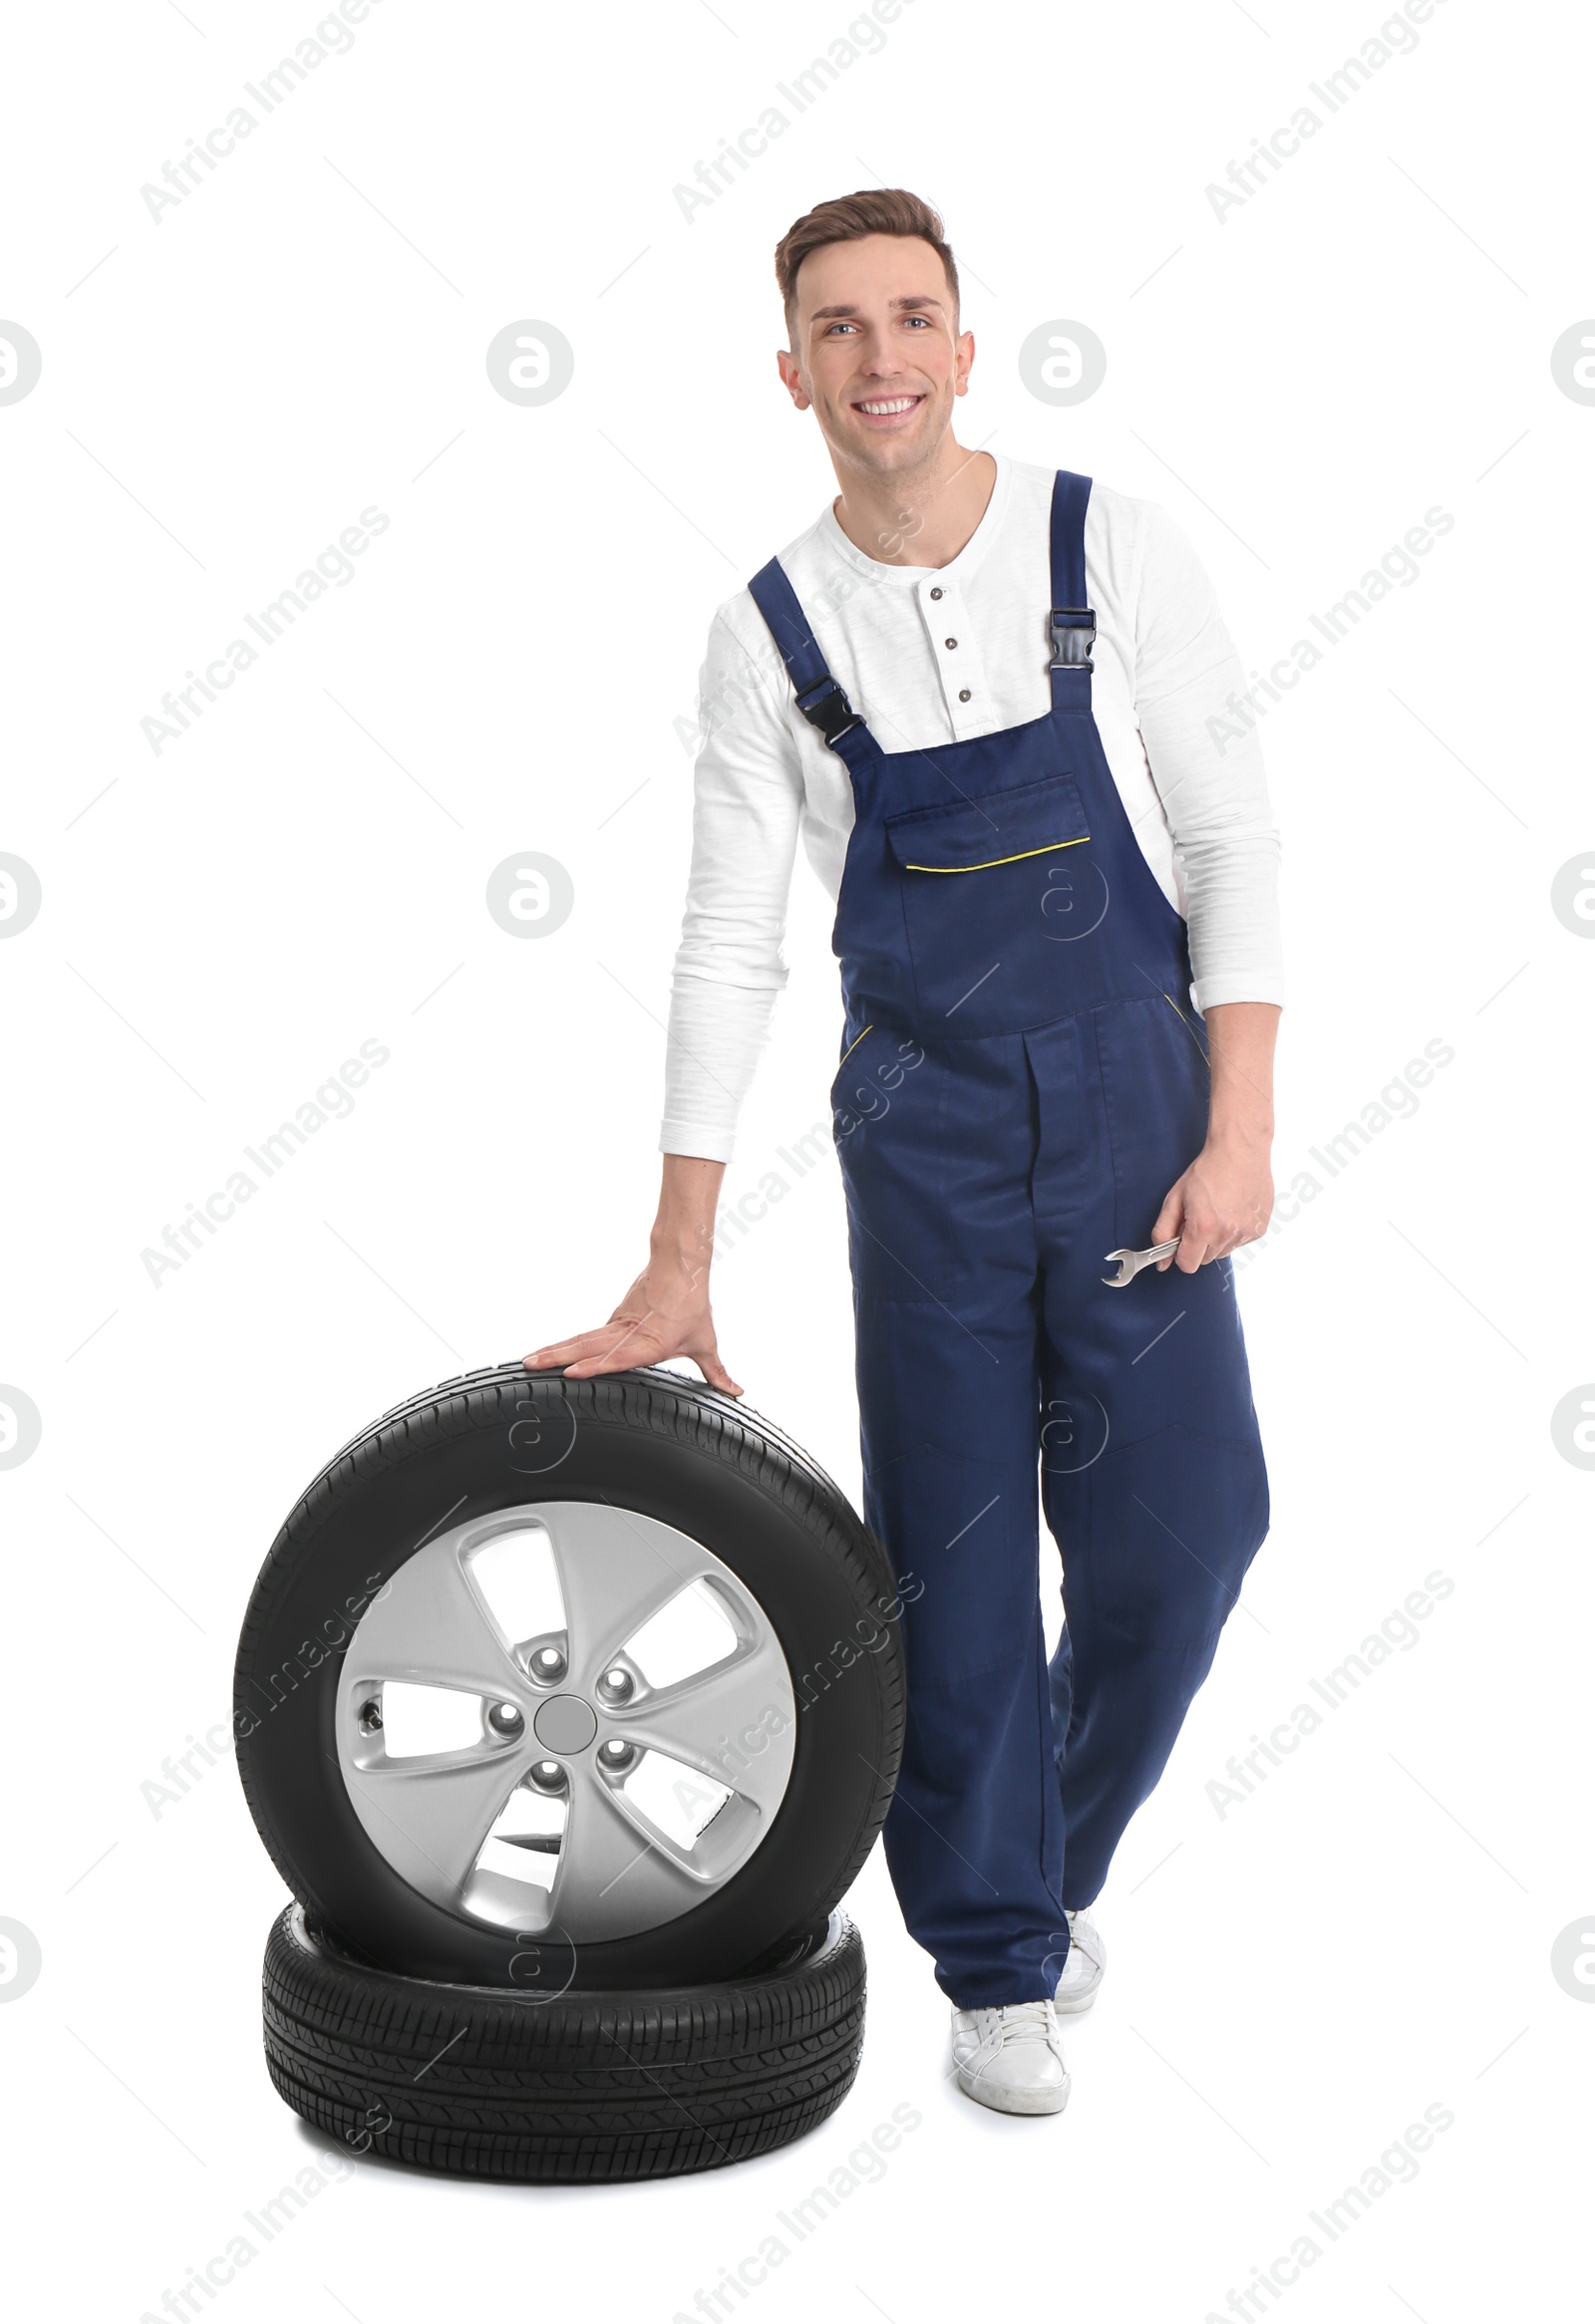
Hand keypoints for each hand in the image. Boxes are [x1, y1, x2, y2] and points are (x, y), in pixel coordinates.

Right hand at [524, 1253, 742, 1395]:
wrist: (681, 1267)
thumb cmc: (693, 1305)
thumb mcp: (706, 1343)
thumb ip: (717, 1372)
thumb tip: (737, 1391)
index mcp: (651, 1342)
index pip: (619, 1357)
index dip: (596, 1366)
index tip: (571, 1373)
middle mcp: (629, 1334)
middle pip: (588, 1346)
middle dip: (558, 1357)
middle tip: (531, 1366)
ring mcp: (617, 1325)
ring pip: (581, 1338)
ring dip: (554, 1350)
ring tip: (529, 1361)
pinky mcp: (613, 1320)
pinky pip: (586, 1334)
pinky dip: (565, 1344)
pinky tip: (548, 1353)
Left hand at [1151, 1131, 1272, 1272]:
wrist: (1240, 1150)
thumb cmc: (1207, 1170)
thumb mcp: (1175, 1198)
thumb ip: (1163, 1231)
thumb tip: (1161, 1262)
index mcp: (1203, 1226)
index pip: (1188, 1265)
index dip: (1181, 1254)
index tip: (1181, 1241)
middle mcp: (1227, 1233)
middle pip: (1205, 1259)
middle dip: (1198, 1244)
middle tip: (1199, 1218)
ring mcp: (1246, 1232)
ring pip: (1223, 1251)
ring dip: (1217, 1239)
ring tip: (1218, 1211)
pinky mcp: (1260, 1229)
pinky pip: (1240, 1242)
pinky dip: (1234, 1232)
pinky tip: (1233, 1210)